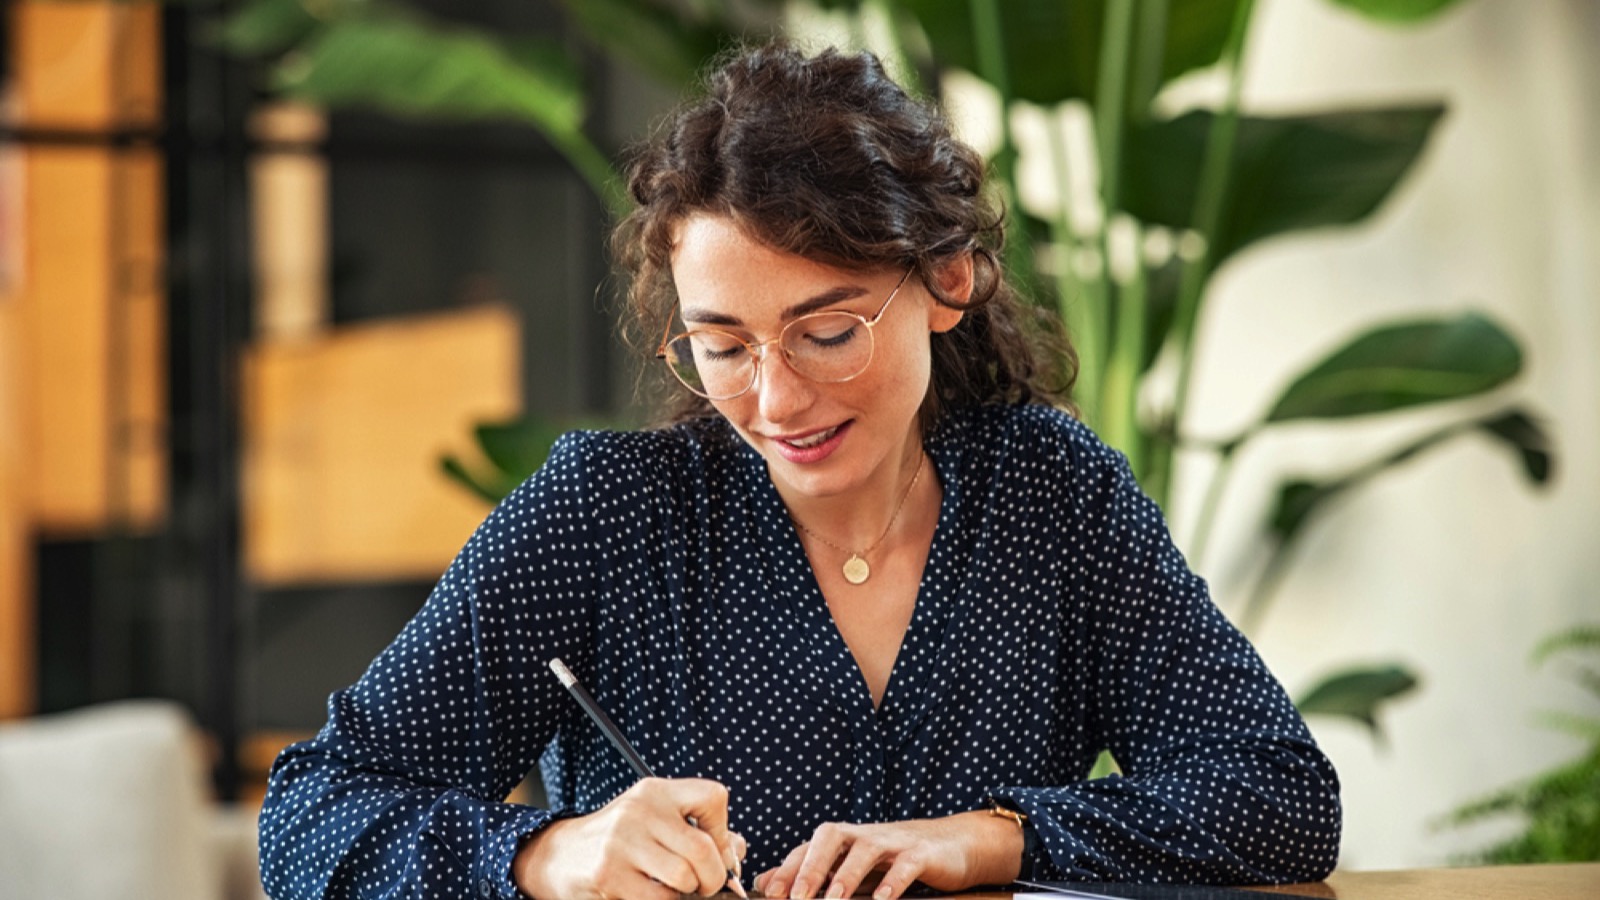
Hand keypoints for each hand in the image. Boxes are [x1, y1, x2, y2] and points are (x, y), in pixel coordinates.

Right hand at [513, 777, 746, 899]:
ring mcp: (622, 842)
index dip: (725, 832)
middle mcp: (640, 810)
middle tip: (705, 885)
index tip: (718, 850)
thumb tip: (738, 853)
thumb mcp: (656, 821)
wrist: (560, 854)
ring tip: (676, 889)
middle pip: (703, 849)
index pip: (713, 797)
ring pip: (684, 878)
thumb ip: (700, 831)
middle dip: (713, 877)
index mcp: (656, 791)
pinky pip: (659, 899)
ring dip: (688, 892)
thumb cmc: (619, 840)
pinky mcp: (609, 875)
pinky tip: (652, 894)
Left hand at [754, 810, 1022, 899]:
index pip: (809, 846)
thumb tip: (765, 881)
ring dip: (846, 876)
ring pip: (865, 848)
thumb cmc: (895, 859)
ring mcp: (894, 841)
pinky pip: (905, 864)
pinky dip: (892, 883)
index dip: (787, 868)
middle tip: (796, 898)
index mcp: (846, 838)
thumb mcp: (853, 866)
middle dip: (811, 866)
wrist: (952, 845)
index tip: (769, 896)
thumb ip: (814, 873)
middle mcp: (865, 834)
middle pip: (830, 835)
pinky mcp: (922, 853)